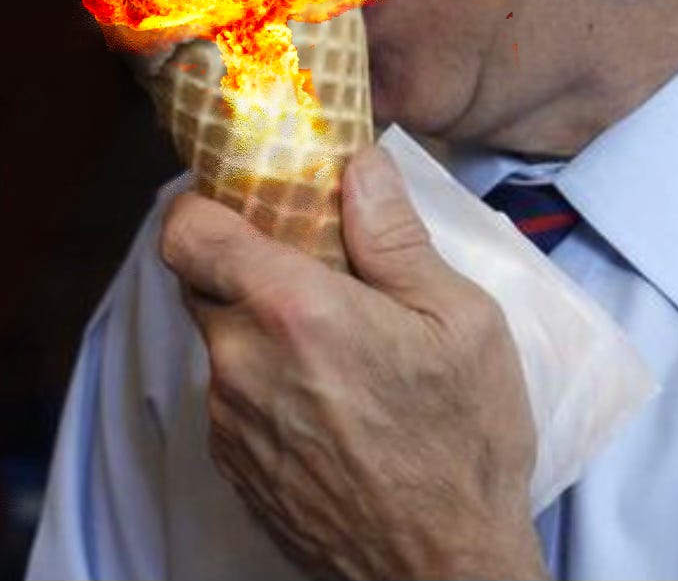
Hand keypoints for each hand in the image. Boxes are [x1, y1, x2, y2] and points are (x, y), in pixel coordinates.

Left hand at [160, 146, 548, 579]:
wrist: (441, 571)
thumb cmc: (464, 441)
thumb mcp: (460, 319)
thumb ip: (395, 236)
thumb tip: (359, 164)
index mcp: (294, 312)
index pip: (187, 233)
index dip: (203, 202)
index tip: (247, 195)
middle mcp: (241, 365)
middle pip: (201, 281)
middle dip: (246, 260)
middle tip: (315, 260)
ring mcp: (231, 424)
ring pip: (222, 341)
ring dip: (262, 324)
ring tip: (341, 338)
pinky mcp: (236, 469)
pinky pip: (233, 396)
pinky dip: (268, 378)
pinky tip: (336, 396)